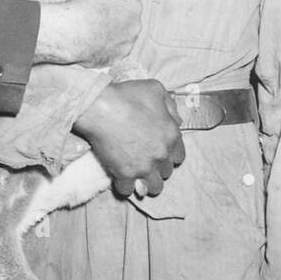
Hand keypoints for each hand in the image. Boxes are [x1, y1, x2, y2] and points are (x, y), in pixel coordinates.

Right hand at [34, 0, 139, 65]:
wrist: (72, 31)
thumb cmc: (83, 5)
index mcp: (134, 6)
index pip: (127, 1)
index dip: (112, 0)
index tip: (99, 2)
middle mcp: (135, 28)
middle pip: (125, 22)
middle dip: (112, 20)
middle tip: (94, 17)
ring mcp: (125, 46)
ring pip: (117, 40)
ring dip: (106, 36)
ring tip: (88, 32)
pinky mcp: (112, 60)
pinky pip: (106, 53)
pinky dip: (98, 50)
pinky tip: (86, 44)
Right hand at [72, 78, 183, 197]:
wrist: (100, 107)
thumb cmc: (127, 96)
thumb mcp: (156, 89)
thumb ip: (170, 105)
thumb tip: (175, 119)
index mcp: (172, 135)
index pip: (179, 156)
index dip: (170, 154)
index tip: (161, 152)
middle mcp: (161, 155)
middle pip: (166, 172)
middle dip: (158, 167)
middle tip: (146, 161)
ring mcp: (143, 167)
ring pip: (154, 187)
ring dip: (147, 182)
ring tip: (138, 176)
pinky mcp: (124, 174)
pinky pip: (128, 190)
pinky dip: (125, 186)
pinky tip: (121, 179)